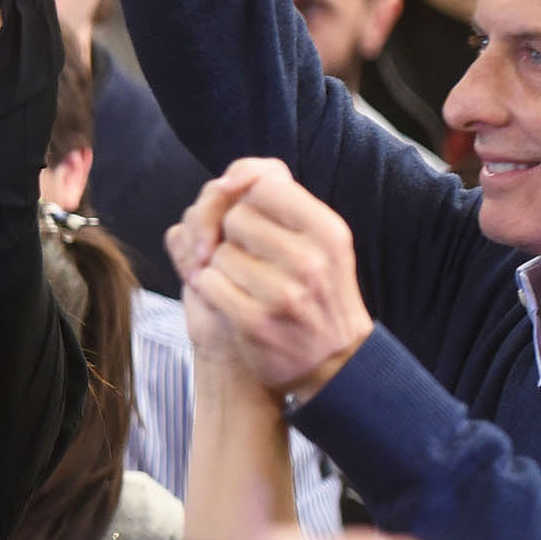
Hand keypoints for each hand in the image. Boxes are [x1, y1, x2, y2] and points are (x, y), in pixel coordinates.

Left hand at [177, 158, 373, 401]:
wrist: (333, 364)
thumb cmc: (317, 291)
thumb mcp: (319, 240)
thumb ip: (282, 201)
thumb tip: (233, 176)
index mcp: (329, 232)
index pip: (265, 184)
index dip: (247, 199)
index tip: (251, 221)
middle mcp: (311, 260)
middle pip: (235, 216)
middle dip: (232, 235)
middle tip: (251, 259)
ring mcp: (284, 294)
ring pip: (218, 252)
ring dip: (221, 268)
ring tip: (247, 286)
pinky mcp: (255, 323)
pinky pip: (207, 283)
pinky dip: (210, 291)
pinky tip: (232, 302)